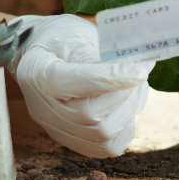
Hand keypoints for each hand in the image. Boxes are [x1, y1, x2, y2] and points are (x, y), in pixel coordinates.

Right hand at [7, 15, 151, 156]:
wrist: (41, 54)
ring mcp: (56, 128)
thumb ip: (101, 49)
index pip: (77, 82)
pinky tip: (126, 107)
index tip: (140, 69)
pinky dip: (125, 128)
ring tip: (135, 87)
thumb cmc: (61, 38)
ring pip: (103, 134)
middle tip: (139, 73)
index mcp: (38, 74)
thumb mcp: (77, 31)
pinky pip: (106, 147)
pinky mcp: (72, 139)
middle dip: (125, 94)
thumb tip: (138, 66)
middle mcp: (43, 108)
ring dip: (129, 109)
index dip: (112, 78)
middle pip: (91, 115)